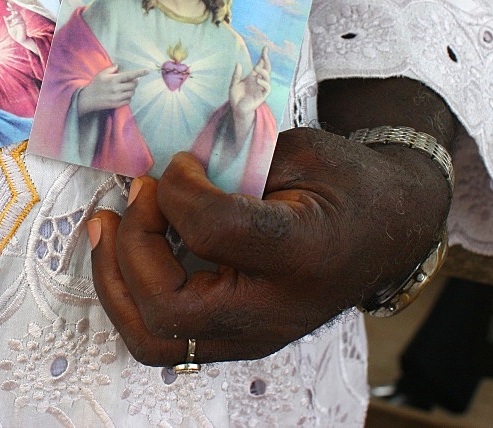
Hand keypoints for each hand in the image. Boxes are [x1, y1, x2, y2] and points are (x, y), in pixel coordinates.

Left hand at [4, 2, 28, 45]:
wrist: (20, 40)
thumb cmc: (15, 34)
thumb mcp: (9, 28)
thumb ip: (7, 22)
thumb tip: (4, 16)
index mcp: (15, 19)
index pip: (14, 11)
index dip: (11, 7)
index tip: (8, 2)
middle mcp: (19, 19)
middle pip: (17, 12)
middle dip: (13, 9)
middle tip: (7, 8)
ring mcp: (22, 22)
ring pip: (18, 16)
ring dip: (13, 16)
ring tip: (8, 19)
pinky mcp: (23, 25)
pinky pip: (19, 22)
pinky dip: (15, 23)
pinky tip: (11, 25)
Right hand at [77, 65, 148, 114]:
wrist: (87, 99)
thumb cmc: (95, 85)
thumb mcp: (101, 74)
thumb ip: (111, 69)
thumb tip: (118, 65)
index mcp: (113, 79)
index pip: (130, 75)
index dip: (140, 73)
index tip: (148, 71)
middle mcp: (116, 88)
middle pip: (133, 85)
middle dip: (134, 82)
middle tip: (132, 81)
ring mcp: (117, 97)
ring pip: (132, 93)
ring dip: (132, 90)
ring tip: (126, 88)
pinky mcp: (116, 104)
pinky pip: (128, 100)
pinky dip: (128, 97)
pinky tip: (123, 95)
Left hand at [89, 127, 448, 363]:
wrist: (386, 231)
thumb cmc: (347, 187)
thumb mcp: (302, 153)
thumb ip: (235, 158)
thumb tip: (168, 166)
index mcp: (303, 254)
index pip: (214, 232)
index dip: (179, 190)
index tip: (179, 163)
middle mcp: (275, 310)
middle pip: (169, 309)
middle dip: (132, 246)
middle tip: (135, 194)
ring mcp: (253, 336)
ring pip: (154, 339)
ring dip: (114, 283)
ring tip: (106, 227)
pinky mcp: (236, 339)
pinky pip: (163, 338)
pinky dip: (129, 296)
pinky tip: (125, 251)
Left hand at [228, 47, 270, 140]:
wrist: (237, 110)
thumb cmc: (236, 98)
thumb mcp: (233, 84)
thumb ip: (236, 75)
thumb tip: (238, 63)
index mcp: (252, 77)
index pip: (260, 64)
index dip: (263, 57)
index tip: (265, 48)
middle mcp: (258, 81)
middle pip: (266, 68)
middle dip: (266, 60)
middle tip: (265, 53)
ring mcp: (261, 88)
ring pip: (267, 78)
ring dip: (264, 72)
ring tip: (256, 68)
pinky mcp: (262, 96)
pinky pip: (267, 88)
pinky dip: (264, 84)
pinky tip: (258, 80)